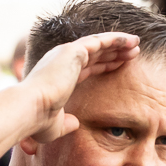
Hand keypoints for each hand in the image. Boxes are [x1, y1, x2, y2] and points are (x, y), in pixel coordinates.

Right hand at [20, 33, 141, 145]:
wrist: (29, 110)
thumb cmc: (37, 121)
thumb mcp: (55, 125)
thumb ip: (66, 123)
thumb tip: (75, 125)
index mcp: (58, 75)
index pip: (86, 67)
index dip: (104, 65)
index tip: (119, 65)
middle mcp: (61, 60)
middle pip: (94, 53)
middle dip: (113, 52)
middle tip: (132, 53)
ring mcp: (66, 53)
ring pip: (99, 44)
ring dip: (118, 44)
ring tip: (136, 45)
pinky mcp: (72, 50)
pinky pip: (100, 41)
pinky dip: (116, 40)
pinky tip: (131, 41)